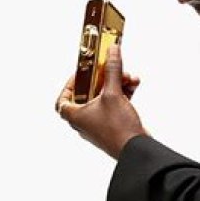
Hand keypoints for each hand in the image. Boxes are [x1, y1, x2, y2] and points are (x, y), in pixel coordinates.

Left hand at [55, 44, 147, 158]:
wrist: (137, 149)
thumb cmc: (118, 129)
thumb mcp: (113, 94)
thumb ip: (112, 70)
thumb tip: (112, 51)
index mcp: (76, 116)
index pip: (62, 101)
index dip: (69, 86)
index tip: (81, 75)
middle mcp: (86, 122)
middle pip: (88, 95)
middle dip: (102, 80)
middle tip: (109, 69)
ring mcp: (100, 125)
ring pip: (105, 99)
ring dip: (116, 85)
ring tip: (127, 77)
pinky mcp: (114, 127)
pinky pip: (116, 106)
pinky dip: (123, 94)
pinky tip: (133, 84)